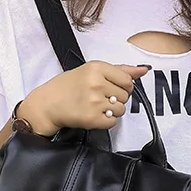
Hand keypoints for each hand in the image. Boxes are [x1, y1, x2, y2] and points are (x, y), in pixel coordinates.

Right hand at [20, 61, 150, 135]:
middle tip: (99, 97)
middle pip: (125, 96)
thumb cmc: (68, 86)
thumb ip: (119, 70)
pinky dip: (106, 121)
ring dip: (112, 110)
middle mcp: (96, 83)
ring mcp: (94, 102)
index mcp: (97, 68)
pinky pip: (113, 122)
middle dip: (116, 98)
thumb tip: (143, 70)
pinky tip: (94, 115)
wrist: (47, 104)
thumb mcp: (91, 70)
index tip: (111, 87)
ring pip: (121, 109)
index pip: (128, 80)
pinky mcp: (92, 119)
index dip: (122, 86)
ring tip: (95, 106)